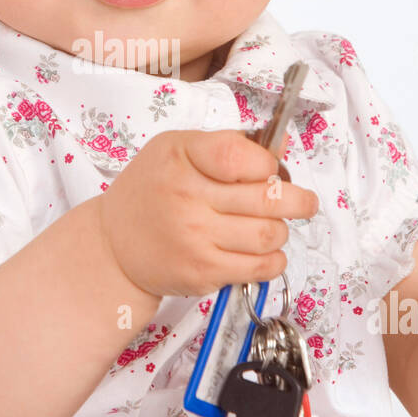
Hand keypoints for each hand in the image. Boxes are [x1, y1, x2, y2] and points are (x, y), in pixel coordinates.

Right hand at [98, 128, 318, 299]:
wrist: (114, 244)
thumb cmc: (151, 191)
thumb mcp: (178, 150)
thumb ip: (229, 144)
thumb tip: (282, 146)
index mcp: (180, 157)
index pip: (240, 156)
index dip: (267, 164)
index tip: (269, 170)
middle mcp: (186, 197)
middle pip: (266, 199)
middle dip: (297, 200)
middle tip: (303, 202)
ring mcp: (195, 238)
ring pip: (270, 234)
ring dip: (281, 230)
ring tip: (271, 226)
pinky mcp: (203, 272)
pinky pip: (260, 267)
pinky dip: (274, 259)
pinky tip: (263, 250)